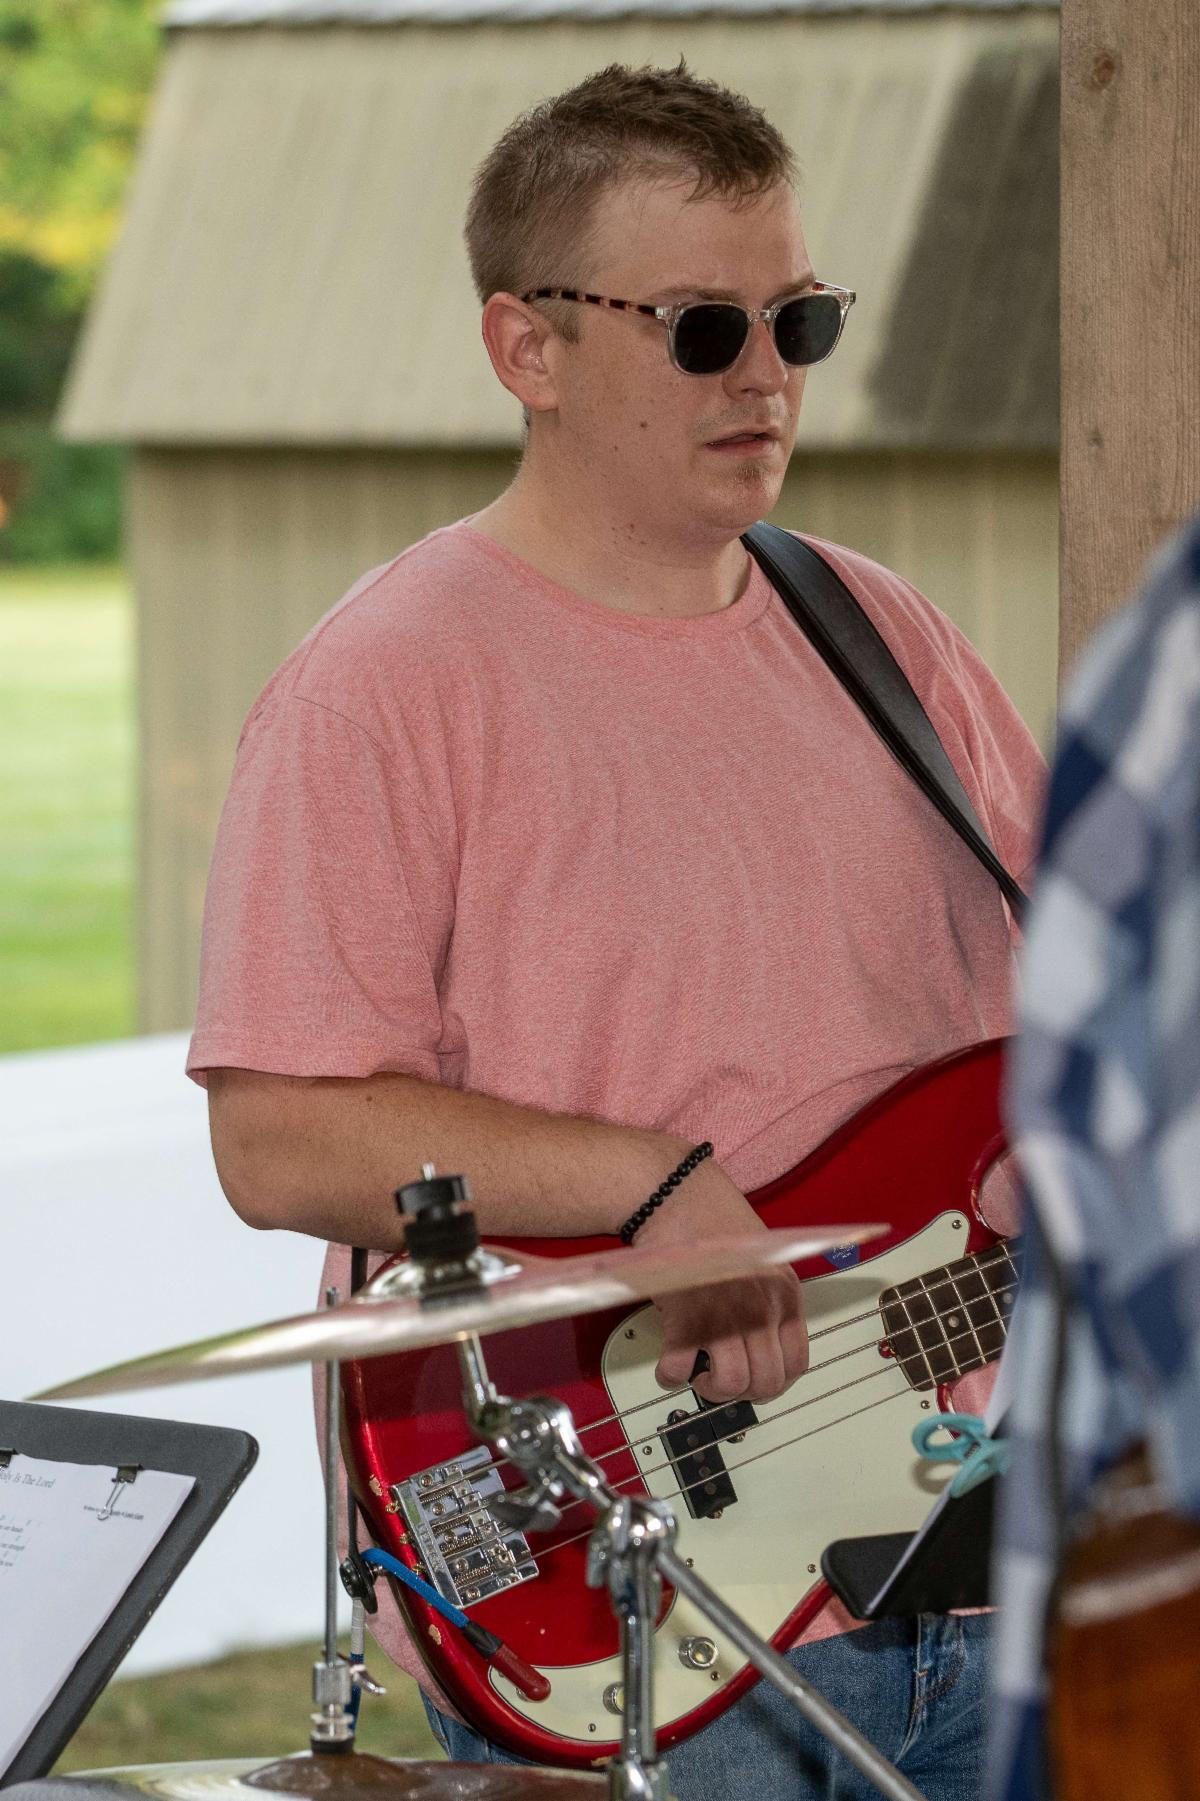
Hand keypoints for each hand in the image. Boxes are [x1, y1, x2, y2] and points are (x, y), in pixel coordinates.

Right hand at [634, 1154, 807, 1404]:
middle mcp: (763, 1307)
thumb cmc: (712, 1218)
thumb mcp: (762, 1257)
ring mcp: (727, 1314)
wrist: (674, 1192)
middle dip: (740, 1391)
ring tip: (696, 1372)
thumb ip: (768, 1298)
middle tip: (719, 1379)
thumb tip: (758, 1344)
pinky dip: (672, 1376)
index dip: (773, 1382)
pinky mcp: (688, 1316)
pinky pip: (682, 1369)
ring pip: (732, 1384)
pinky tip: (669, 1364)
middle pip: (766, 1382)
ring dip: (710, 1388)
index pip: (796, 1364)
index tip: (754, 1380)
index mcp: (786, 1293)